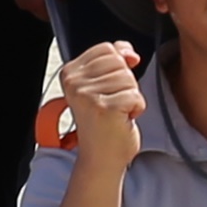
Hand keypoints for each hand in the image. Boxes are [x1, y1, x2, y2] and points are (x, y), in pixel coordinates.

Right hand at [56, 37, 145, 161]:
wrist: (101, 157)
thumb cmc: (104, 122)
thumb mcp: (104, 85)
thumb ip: (114, 60)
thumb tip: (130, 52)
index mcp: (69, 73)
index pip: (107, 49)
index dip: (118, 68)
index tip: (109, 89)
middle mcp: (74, 83)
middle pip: (119, 62)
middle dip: (125, 84)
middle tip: (113, 104)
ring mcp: (87, 96)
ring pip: (129, 79)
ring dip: (131, 98)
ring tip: (117, 113)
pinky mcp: (104, 109)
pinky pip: (136, 96)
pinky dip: (137, 109)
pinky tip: (123, 120)